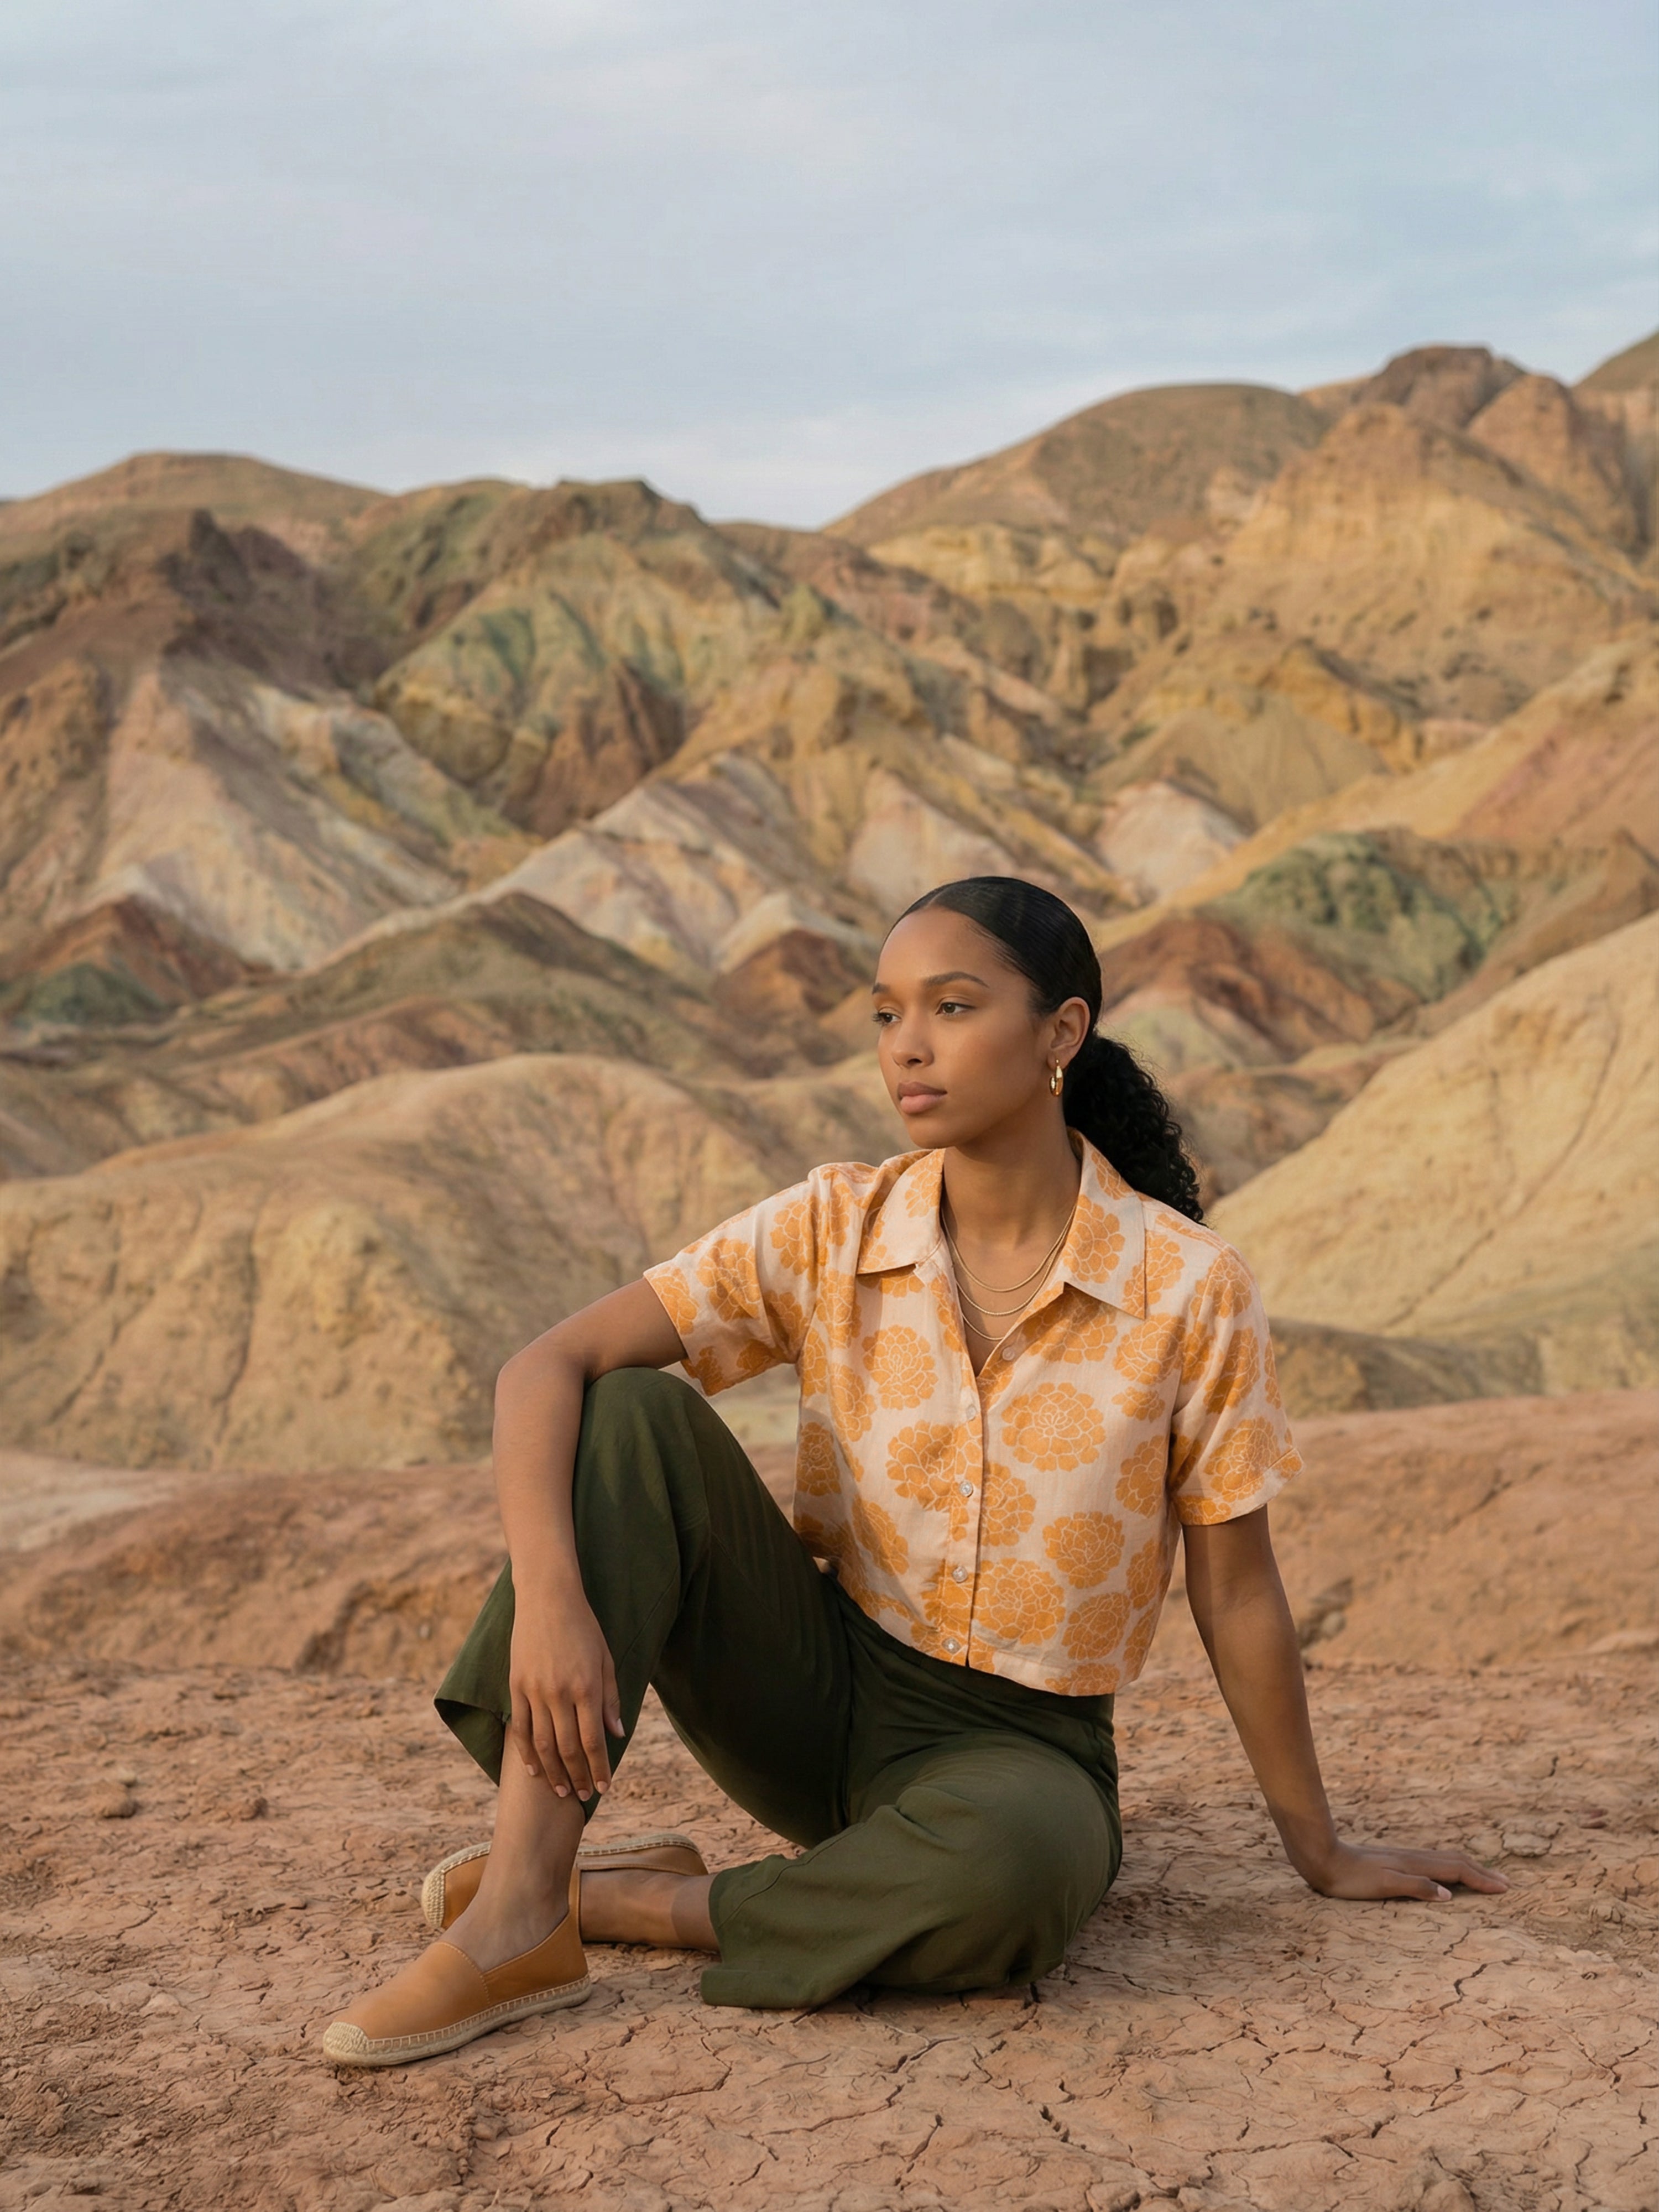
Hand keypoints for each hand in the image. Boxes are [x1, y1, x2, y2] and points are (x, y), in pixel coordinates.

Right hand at [507, 1589, 622, 1800]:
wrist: (547, 1597)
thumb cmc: (584, 1627)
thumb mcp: (606, 1659)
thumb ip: (611, 1698)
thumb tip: (617, 1734)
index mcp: (586, 1686)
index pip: (594, 1740)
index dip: (599, 1768)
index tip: (604, 1787)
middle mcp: (559, 1693)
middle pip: (568, 1748)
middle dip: (578, 1776)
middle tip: (583, 1796)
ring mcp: (534, 1690)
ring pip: (542, 1743)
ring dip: (553, 1772)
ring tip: (560, 1791)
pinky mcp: (516, 1686)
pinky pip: (520, 1728)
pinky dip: (526, 1752)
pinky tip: (533, 1770)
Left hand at [1295, 1836, 1508, 1901]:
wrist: (1321, 1857)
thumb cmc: (1349, 1878)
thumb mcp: (1381, 1884)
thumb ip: (1414, 1887)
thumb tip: (1449, 1895)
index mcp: (1414, 1864)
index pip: (1457, 1871)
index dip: (1482, 1880)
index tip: (1505, 1890)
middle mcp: (1413, 1858)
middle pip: (1456, 1862)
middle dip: (1483, 1873)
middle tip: (1507, 1884)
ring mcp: (1404, 1858)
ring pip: (1445, 1860)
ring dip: (1470, 1869)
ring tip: (1486, 1878)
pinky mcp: (1395, 1862)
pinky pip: (1433, 1863)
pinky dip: (1451, 1869)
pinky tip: (1447, 1875)